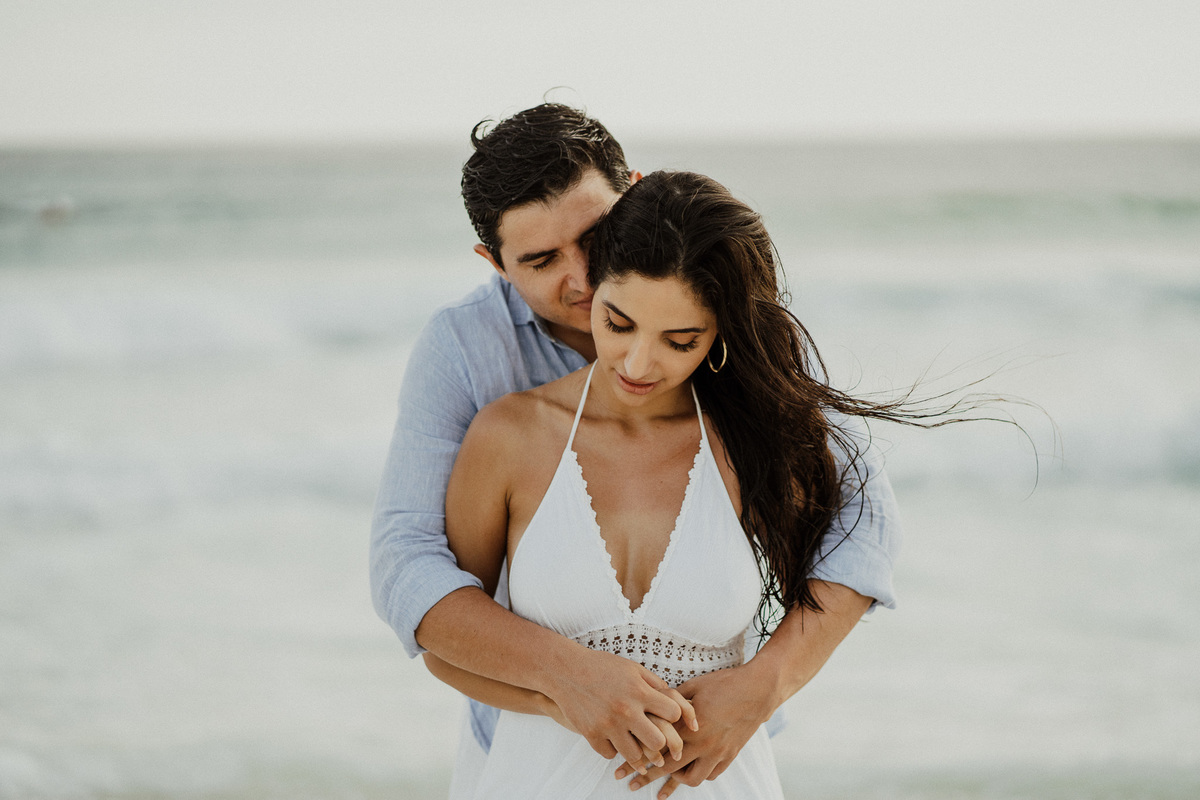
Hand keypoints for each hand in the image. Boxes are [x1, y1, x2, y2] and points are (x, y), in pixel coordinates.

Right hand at [543, 644, 697, 774]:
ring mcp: (607, 725)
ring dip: (637, 751)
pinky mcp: (591, 735)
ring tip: (635, 742)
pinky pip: (610, 754)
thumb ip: (655, 684)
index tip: (666, 715)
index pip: (673, 714)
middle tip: (655, 737)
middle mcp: (625, 710)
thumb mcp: (633, 668)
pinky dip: (613, 749)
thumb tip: (674, 700)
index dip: (675, 716)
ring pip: (635, 756)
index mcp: (639, 692)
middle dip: (661, 742)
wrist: (567, 670)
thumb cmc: (603, 667)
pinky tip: (613, 739)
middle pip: (658, 742)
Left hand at [614, 665, 772, 796]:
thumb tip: (654, 703)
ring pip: (692, 779)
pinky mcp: (730, 755)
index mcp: (690, 726)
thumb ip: (673, 700)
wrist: (758, 690)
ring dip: (677, 780)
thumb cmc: (725, 683)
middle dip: (647, 778)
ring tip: (665, 779)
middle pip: (669, 769)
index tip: (620, 770)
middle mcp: (703, 744)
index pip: (656, 750)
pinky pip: (711, 775)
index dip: (635, 761)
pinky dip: (698, 775)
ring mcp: (718, 752)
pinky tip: (689, 772)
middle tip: (631, 784)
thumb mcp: (694, 686)